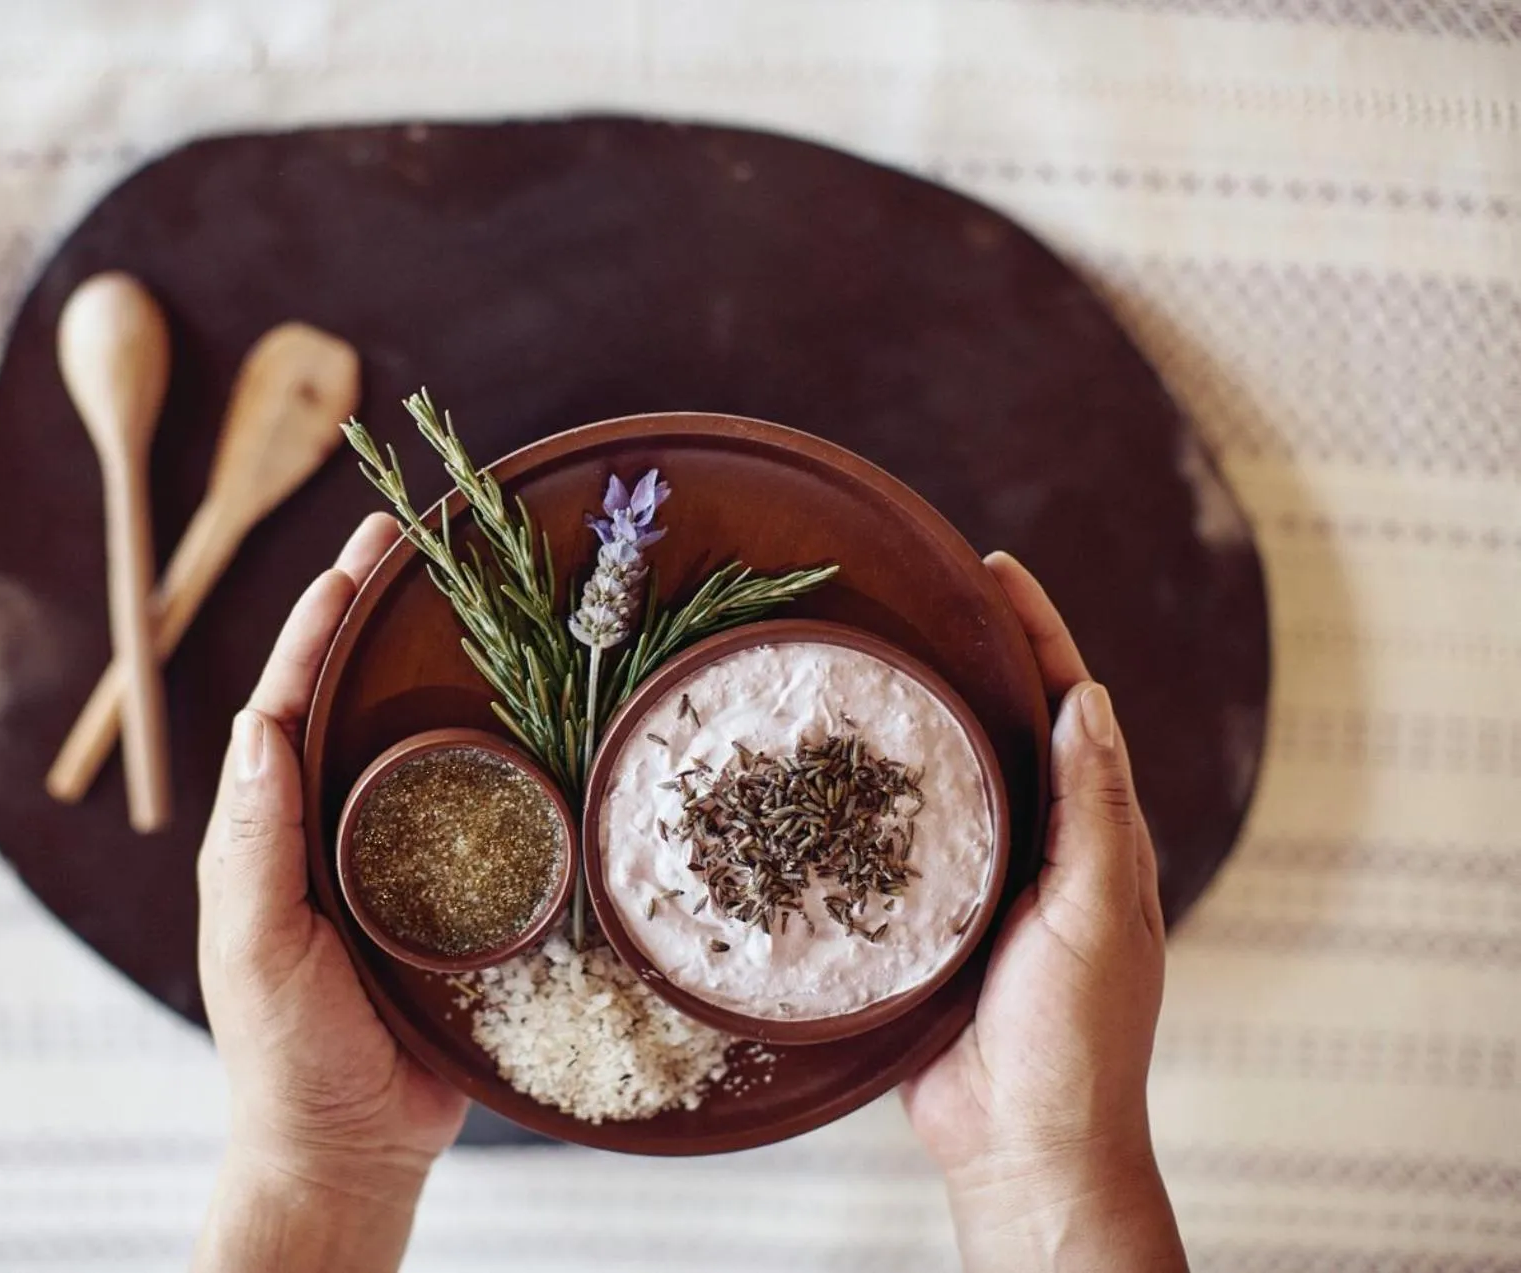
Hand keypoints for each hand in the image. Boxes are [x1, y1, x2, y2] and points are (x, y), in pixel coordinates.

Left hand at [192, 513, 466, 1272]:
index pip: (289, 706)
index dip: (317, 626)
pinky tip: (541, 718)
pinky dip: (501, 754)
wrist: (354, 1149)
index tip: (354, 555)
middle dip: (377, 619)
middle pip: (354, 704)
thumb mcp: (255, 947)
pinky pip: (479, 812)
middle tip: (415, 540)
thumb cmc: (286, 1055)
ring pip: (420, 745)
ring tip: (485, 600)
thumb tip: (256, 724)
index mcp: (271, 830)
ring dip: (444, 671)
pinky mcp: (456, 897)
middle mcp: (331, 829)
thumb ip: (254, 844)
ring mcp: (396, 859)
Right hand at [900, 553, 1184, 1270]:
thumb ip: (1094, 811)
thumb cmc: (1077, 1036)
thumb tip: (1087, 699)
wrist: (1020, 1142)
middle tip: (917, 597)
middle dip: (971, 658)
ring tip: (861, 661)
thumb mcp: (1097, 914)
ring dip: (912, 721)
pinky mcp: (919, 924)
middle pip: (1002, 729)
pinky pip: (889, 846)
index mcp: (1092, 837)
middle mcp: (1034, 848)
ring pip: (943, 781)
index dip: (1037, 636)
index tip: (995, 571)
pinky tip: (821, 775)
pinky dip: (864, 801)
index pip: (1068, 711)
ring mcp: (975, 885)